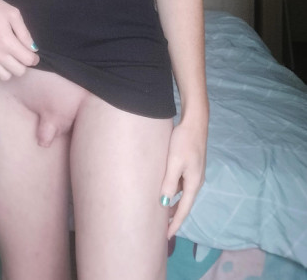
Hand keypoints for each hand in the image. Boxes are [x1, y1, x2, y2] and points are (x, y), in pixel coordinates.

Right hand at [0, 0, 39, 80]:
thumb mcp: (13, 14)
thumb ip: (24, 33)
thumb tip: (33, 48)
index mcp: (8, 43)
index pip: (28, 60)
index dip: (34, 58)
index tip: (33, 54)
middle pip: (18, 72)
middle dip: (24, 64)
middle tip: (22, 54)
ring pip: (5, 77)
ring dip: (11, 69)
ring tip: (10, 58)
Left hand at [160, 117, 207, 238]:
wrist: (195, 122)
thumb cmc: (183, 142)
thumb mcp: (174, 163)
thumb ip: (169, 183)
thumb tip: (164, 204)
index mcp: (194, 184)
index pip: (184, 210)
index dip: (175, 224)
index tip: (166, 237)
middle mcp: (196, 181)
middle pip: (184, 204)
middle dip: (174, 216)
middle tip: (161, 228)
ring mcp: (195, 173)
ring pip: (183, 194)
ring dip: (174, 203)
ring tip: (161, 212)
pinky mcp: (192, 166)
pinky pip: (182, 184)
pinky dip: (175, 191)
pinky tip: (166, 190)